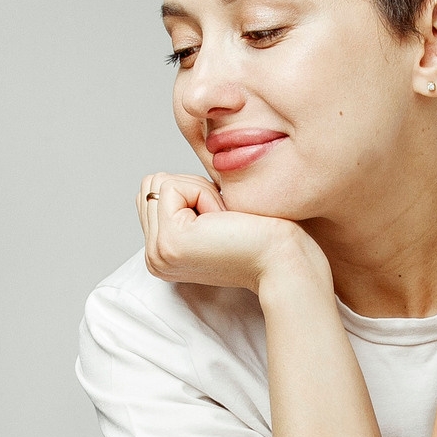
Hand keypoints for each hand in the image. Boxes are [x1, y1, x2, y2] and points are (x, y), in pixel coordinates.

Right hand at [139, 171, 318, 293]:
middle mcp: (154, 257)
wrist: (284, 257)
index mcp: (161, 252)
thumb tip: (159, 179)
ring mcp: (158, 253)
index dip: (193, 192)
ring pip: (160, 183)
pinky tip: (224, 221)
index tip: (222, 220)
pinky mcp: (169, 241)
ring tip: (225, 222)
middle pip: (153, 184)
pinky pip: (172, 187)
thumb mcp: (210, 215)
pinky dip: (205, 194)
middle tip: (225, 221)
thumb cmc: (262, 233)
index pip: (154, 192)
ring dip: (201, 192)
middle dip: (194, 189)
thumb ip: (181, 202)